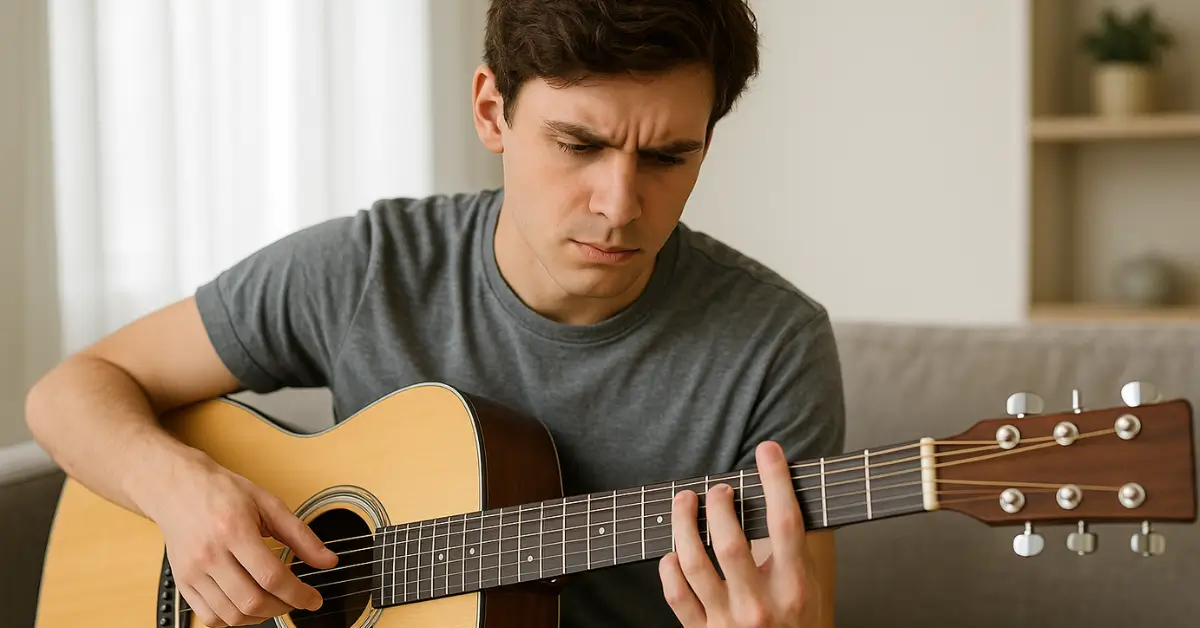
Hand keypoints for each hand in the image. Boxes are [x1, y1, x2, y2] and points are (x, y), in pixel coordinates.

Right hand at [137, 453, 337, 625]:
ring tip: (275, 602)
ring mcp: (192, 572)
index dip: (298, 594)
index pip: (271, 576)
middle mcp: (210, 555)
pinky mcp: (182, 583)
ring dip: (260, 616)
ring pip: (231, 615)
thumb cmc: (222, 492)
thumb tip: (328, 560)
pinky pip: (209, 617)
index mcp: (234, 531)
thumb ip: (301, 535)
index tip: (313, 599)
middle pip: (251, 600)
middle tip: (296, 600)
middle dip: (283, 607)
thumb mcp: (268, 504)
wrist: (177, 488)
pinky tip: (247, 606)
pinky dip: (233, 620)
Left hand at [659, 441, 820, 626]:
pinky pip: (676, 593)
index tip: (767, 450)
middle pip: (731, 541)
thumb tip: (780, 488)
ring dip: (684, 523)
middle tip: (719, 489)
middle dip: (719, 504)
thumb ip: (794, 547)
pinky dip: (669, 565)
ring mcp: (729, 623)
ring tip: (685, 501)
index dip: (775, 481)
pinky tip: (673, 550)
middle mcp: (761, 607)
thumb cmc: (796, 623)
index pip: (786, 524)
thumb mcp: (808, 587)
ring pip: (694, 562)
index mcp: (794, 589)